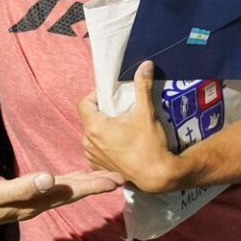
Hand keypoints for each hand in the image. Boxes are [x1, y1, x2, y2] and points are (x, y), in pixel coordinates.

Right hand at [0, 167, 122, 229]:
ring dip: (85, 184)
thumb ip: (22, 187)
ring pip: (64, 191)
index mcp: (34, 202)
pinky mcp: (22, 193)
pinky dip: (68, 182)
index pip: (71, 192)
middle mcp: (36, 203)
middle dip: (97, 185)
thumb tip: (49, 179)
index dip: (94, 185)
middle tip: (122, 177)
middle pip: (73, 192)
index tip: (117, 180)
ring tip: (105, 178)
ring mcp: (29, 200)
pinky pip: (53, 188)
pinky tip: (73, 178)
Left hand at [78, 62, 189, 194]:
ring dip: (104, 129)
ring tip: (123, 127)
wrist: (157, 177)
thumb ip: (142, 86)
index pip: (84, 103)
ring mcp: (92, 157)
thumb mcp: (146, 112)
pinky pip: (97, 150)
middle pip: (89, 119)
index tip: (111, 95)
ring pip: (93, 135)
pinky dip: (106, 145)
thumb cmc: (149, 144)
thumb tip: (145, 64)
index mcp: (95, 127)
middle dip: (103, 112)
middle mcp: (88, 142)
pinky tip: (123, 145)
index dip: (95, 95)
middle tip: (121, 109)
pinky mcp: (99, 168)